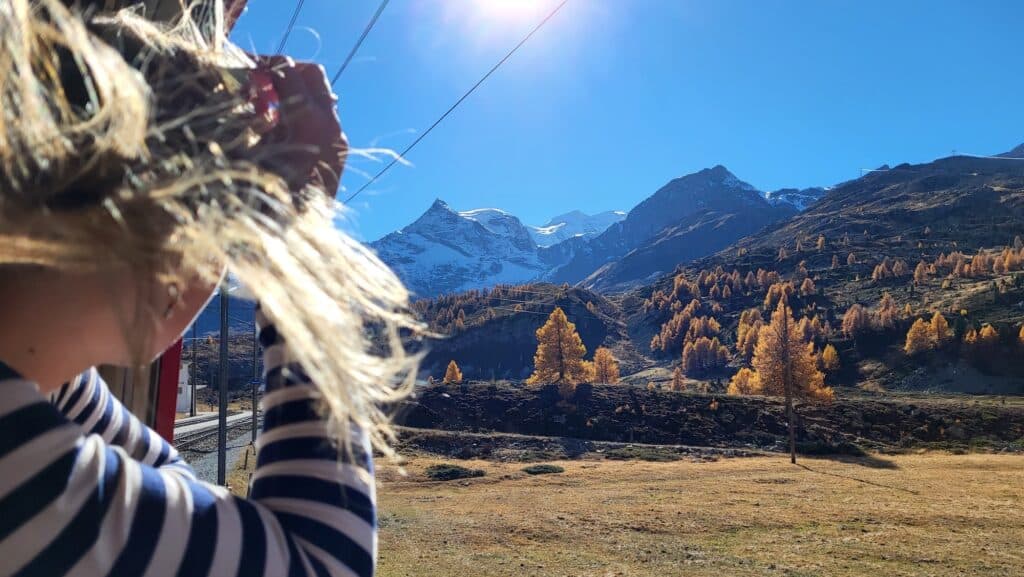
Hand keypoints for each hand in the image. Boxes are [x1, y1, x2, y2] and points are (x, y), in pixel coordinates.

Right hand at [249, 56, 347, 197]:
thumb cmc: (263, 202)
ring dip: (291, 92)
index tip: (239, 67)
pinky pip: (320, 120)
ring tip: (261, 104)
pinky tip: (274, 128)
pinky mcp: (338, 155)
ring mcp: (339, 142)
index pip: (288, 70)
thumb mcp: (247, 151)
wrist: (293, 245)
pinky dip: (299, 113)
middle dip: (283, 71)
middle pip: (312, 75)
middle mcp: (332, 127)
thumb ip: (248, 114)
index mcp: (311, 122)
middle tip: (253, 79)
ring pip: (319, 96)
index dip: (261, 63)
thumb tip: (243, 87)